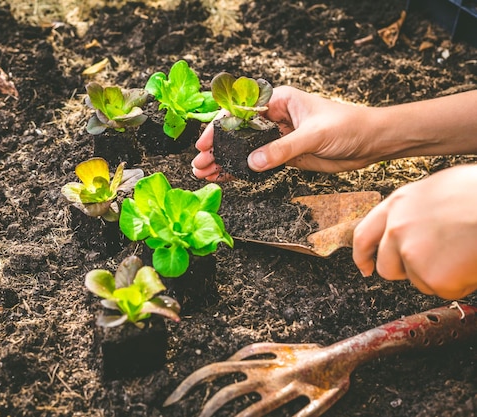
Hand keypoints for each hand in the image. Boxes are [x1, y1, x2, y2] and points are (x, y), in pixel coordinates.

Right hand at [192, 86, 381, 179]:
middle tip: (199, 164)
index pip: (240, 111)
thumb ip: (282, 148)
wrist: (372, 143)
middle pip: (237, 132)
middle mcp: (275, 118)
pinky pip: (257, 163)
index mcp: (279, 101)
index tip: (206, 143)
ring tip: (204, 173)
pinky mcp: (284, 155)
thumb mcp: (314, 135)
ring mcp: (278, 137)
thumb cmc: (348, 126)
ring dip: (224, 161)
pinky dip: (240, 171)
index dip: (220, 127)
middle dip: (217, 148)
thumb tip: (253, 163)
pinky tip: (224, 178)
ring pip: (243, 149)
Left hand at [352, 164, 476, 299]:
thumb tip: (412, 224)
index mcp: (398, 204)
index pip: (364, 236)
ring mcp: (411, 253)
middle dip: (407, 272)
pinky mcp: (432, 276)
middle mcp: (397, 229)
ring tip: (464, 251)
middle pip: (387, 267)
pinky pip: (443, 290)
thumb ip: (415, 211)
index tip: (365, 267)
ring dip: (439, 275)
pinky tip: (471, 261)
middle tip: (435, 263)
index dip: (362, 256)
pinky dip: (460, 283)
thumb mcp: (437, 189)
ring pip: (419, 281)